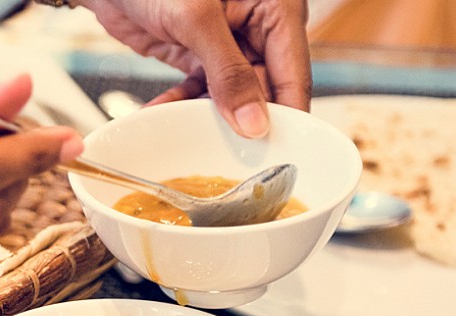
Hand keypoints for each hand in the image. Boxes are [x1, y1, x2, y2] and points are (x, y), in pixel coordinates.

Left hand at [79, 0, 310, 137]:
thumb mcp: (196, 20)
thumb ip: (227, 71)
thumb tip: (255, 122)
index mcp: (277, 8)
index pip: (294, 74)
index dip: (290, 117)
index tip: (283, 156)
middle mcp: (258, 27)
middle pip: (265, 91)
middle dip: (246, 124)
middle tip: (235, 160)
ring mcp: (229, 44)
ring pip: (231, 97)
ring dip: (208, 119)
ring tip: (194, 141)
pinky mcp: (199, 55)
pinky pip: (199, 92)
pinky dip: (180, 107)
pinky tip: (161, 117)